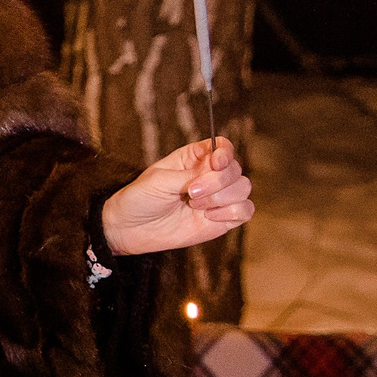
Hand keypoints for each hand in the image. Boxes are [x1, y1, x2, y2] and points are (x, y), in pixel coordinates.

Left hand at [100, 136, 254, 255]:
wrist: (130, 229)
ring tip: (194, 204)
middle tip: (191, 193)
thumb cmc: (140, 199)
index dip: (225, 152)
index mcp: (194, 158)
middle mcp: (210, 175)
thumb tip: (214, 173)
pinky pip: (245, 211)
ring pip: (243, 188)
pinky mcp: (223, 218)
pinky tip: (208, 216)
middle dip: (218, 181)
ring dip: (222, 198)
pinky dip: (231, 213)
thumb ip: (189, 176)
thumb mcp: (159, 181)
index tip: (216, 162)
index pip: (222, 147)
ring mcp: (218, 197)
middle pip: (236, 168)